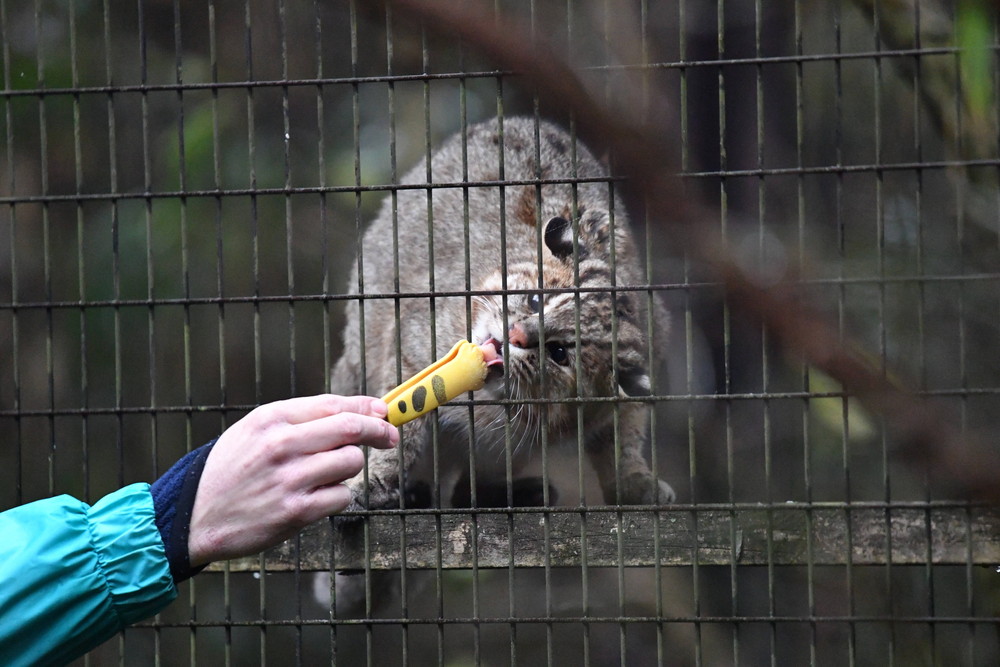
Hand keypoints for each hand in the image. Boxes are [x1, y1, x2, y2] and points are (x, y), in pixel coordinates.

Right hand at [187, 394, 397, 566]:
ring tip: (326, 474)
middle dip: (379, 432)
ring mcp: (290, 479)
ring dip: (349, 468)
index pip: (334, 404)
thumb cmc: (232, 469)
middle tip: (389, 437)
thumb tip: (358, 410)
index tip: (384, 413)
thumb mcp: (256, 430)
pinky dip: (337, 497)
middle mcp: (282, 444)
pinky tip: (316, 498)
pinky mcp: (296, 512)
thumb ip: (302, 418)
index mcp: (272, 418)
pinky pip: (342, 497)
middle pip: (351, 429)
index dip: (367, 407)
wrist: (195, 515)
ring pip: (351, 462)